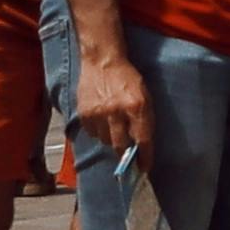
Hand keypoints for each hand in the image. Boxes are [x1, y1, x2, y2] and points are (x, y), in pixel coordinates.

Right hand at [71, 39, 151, 163]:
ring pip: (105, 141)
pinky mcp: (84, 114)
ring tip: (114, 127)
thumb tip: (141, 144)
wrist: (102, 61)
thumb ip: (144, 119)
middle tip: (127, 156)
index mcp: (137, 106)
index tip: (144, 168)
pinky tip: (102, 120)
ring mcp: (99, 114)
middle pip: (121, 146)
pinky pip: (93, 134)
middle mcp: (117, 111)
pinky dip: (98, 132)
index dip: (145, 157)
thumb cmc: (127, 78)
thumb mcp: (144, 95)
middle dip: (125, 154)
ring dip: (111, 139)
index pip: (143, 139)